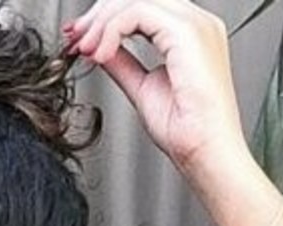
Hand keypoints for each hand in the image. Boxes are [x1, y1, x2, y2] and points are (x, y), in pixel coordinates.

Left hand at [61, 0, 248, 179]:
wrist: (206, 153)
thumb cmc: (187, 133)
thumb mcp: (143, 88)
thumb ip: (123, 62)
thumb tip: (102, 48)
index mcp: (190, 34)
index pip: (144, 6)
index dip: (107, 18)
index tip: (82, 39)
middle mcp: (196, 23)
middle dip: (100, 14)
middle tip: (76, 38)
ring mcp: (195, 23)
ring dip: (103, 22)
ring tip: (86, 50)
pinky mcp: (187, 31)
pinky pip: (138, 12)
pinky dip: (112, 30)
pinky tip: (101, 55)